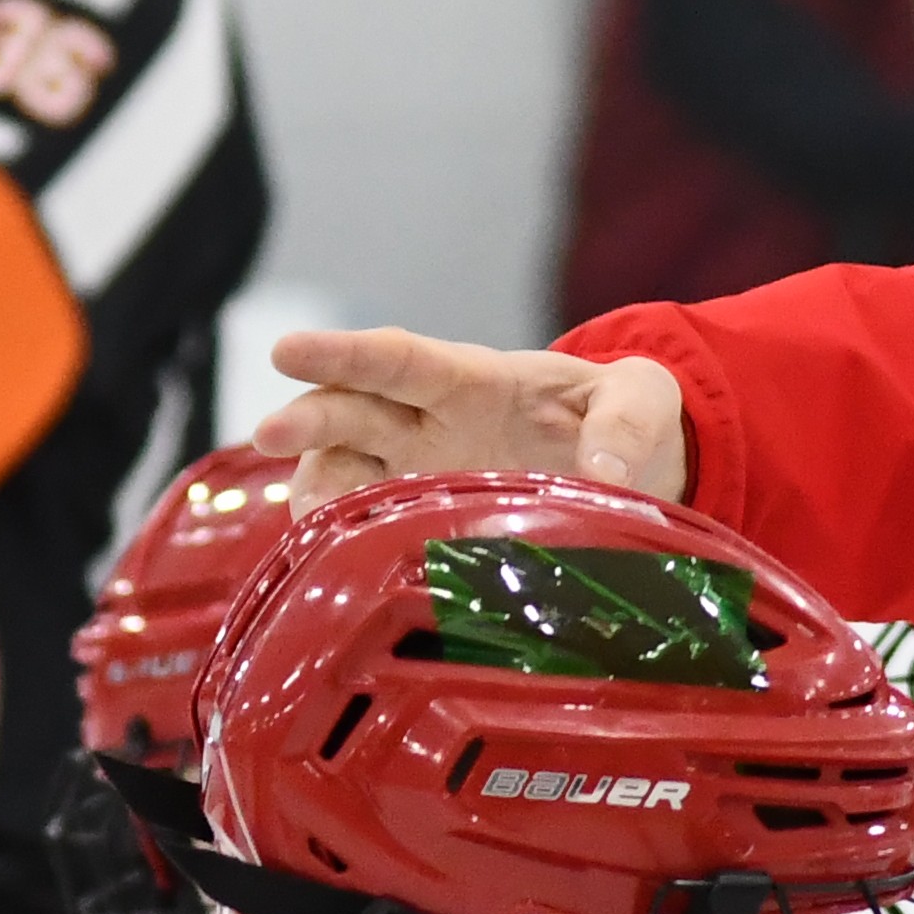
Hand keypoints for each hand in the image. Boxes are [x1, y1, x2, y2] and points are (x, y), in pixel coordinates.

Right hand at [252, 328, 687, 508]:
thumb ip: (627, 422)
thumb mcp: (645, 399)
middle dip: (310, 420)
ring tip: (301, 518)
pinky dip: (341, 539)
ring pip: (344, 472)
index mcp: (474, 381)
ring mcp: (419, 472)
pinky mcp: (423, 520)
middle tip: (268, 434)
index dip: (344, 355)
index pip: (400, 359)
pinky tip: (325, 562)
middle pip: (354, 413)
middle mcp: (430, 423)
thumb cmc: (626, 418)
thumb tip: (602, 469)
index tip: (288, 351)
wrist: (625, 467)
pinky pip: (368, 525)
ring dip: (315, 489)